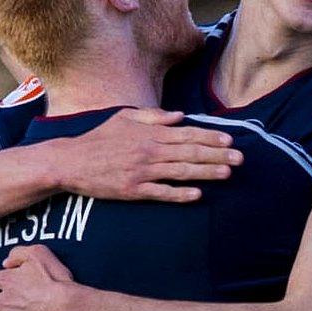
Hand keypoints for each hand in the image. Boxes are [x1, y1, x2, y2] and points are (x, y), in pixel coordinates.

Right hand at [58, 108, 240, 202]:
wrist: (71, 161)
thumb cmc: (99, 138)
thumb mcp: (124, 118)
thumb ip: (154, 116)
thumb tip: (180, 115)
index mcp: (149, 133)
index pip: (187, 134)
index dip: (210, 137)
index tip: (230, 140)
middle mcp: (149, 151)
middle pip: (189, 152)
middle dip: (217, 155)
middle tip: (240, 158)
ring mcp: (142, 171)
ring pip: (180, 171)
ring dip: (206, 172)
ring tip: (227, 173)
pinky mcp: (133, 190)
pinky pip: (161, 192)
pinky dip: (179, 193)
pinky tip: (197, 194)